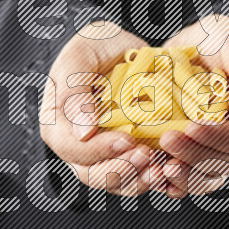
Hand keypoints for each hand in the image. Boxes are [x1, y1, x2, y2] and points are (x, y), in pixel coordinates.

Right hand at [41, 24, 164, 195]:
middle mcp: (78, 146)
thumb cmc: (94, 47)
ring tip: (161, 169)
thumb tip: (83, 131)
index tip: (126, 139)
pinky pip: (139, 176)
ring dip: (139, 180)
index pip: (73, 149)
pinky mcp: (128, 155)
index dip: (99, 150)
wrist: (120, 47)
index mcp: (58, 125)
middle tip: (147, 155)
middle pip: (93, 174)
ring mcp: (104, 153)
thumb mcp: (79, 57)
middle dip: (122, 169)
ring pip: (117, 181)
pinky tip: (170, 169)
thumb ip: (75, 91)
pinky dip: (154, 177)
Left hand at [159, 16, 228, 197]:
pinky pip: (188, 176)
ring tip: (159, 168)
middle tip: (167, 140)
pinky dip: (172, 182)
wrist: (196, 44)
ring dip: (183, 176)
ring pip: (206, 176)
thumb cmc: (221, 39)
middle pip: (223, 161)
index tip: (191, 126)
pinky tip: (156, 177)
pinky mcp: (194, 152)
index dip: (218, 137)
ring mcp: (217, 148)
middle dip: (195, 155)